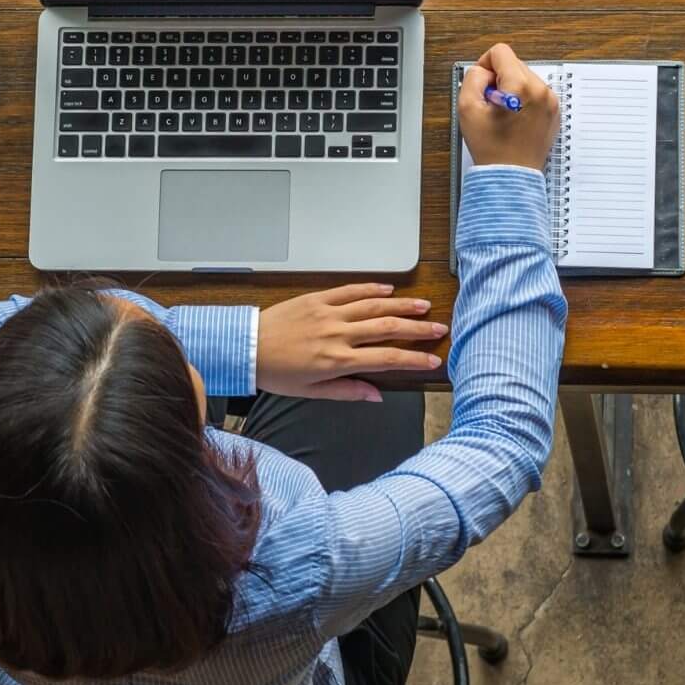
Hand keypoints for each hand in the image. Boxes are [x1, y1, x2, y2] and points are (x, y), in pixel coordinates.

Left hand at [257, 284, 447, 401]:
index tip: (433, 359)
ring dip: (401, 305)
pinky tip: (388, 289)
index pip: (387, 358)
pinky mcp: (317, 299)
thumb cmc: (276, 372)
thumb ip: (348, 392)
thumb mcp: (312, 392)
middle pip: (388, 328)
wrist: (246, 348)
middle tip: (439, 328)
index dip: (413, 359)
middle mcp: (338, 334)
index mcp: (338, 361)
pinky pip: (349, 290)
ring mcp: (329, 313)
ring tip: (422, 306)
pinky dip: (371, 288)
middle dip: (418, 329)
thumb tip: (377, 396)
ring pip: (373, 306)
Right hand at [459, 43, 559, 171]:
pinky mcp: (554, 111)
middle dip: (500, 80)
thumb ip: (473, 78)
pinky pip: (535, 93)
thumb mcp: (467, 108)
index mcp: (521, 86)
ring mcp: (551, 101)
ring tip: (504, 115)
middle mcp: (541, 90)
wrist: (511, 175)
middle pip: (514, 64)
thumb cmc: (491, 148)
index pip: (500, 52)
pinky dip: (523, 100)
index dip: (485, 65)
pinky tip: (515, 120)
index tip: (483, 85)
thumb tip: (484, 70)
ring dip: (512, 90)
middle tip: (492, 106)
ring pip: (525, 77)